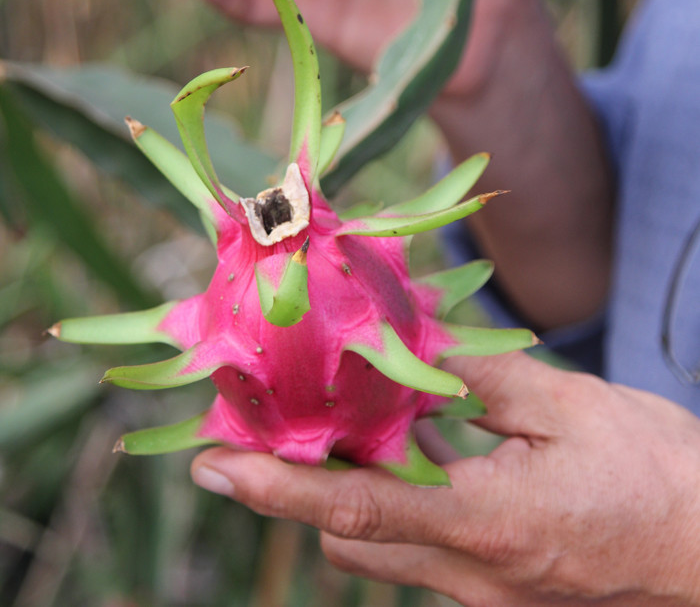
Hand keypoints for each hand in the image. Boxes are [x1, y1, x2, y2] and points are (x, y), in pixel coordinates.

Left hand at [191, 352, 699, 605]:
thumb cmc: (658, 474)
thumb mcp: (568, 405)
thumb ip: (477, 377)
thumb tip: (408, 343)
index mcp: (490, 523)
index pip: (359, 507)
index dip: (277, 486)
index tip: (213, 465)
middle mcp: (474, 576)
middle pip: (351, 539)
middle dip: (299, 484)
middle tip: (270, 420)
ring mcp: (487, 597)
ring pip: (381, 551)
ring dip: (350, 491)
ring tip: (339, 420)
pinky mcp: (500, 595)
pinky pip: (421, 553)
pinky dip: (398, 502)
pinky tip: (414, 447)